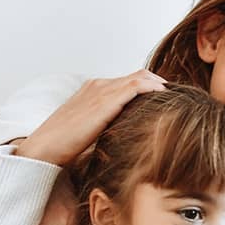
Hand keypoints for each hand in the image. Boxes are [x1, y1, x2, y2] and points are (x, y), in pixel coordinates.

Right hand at [13, 70, 165, 166]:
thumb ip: (109, 126)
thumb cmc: (65, 146)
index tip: (168, 101)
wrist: (45, 148)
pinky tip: (167, 99)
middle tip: (179, 99)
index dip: (151, 88)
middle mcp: (98, 85)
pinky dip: (154, 89)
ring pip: (141, 78)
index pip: (129, 81)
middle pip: (139, 76)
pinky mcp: (105, 100)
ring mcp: (101, 90)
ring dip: (161, 86)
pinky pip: (137, 86)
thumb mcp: (92, 131)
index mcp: (94, 90)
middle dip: (160, 85)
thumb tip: (130, 137)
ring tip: (178, 98)